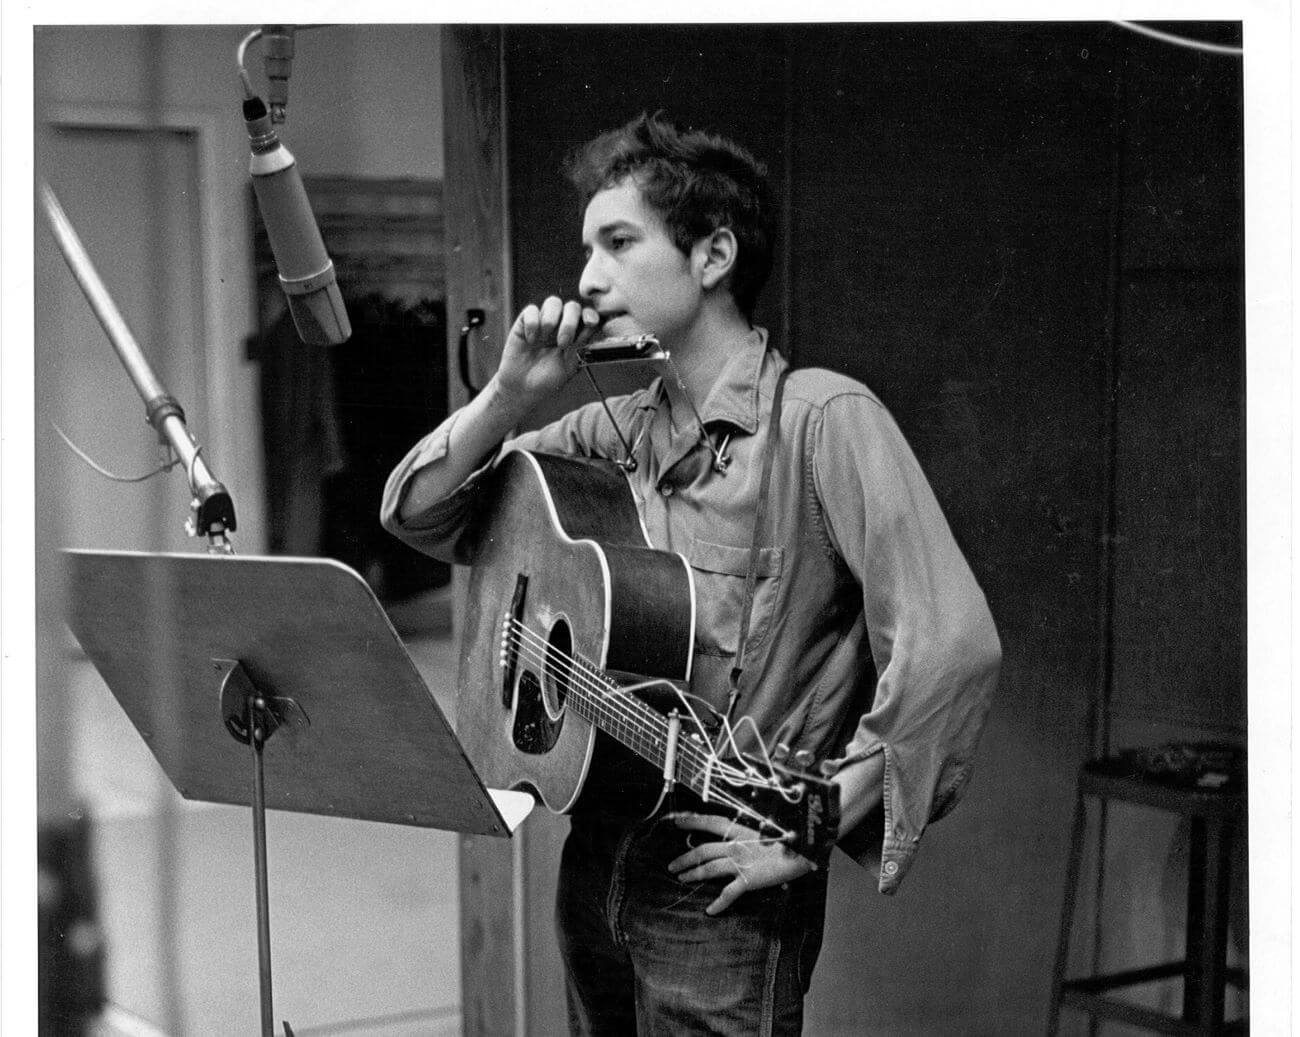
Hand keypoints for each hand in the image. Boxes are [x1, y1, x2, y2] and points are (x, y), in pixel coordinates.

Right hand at [493, 296, 599, 409]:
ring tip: (544, 339)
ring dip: (551, 319)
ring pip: (553, 302)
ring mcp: (543, 322)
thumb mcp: (569, 367)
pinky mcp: (524, 323)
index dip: (591, 315)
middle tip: (562, 343)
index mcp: (576, 336)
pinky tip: (530, 340)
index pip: (587, 317)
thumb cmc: (547, 380)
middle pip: (572, 306)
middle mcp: (561, 326)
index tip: (590, 323)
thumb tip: (594, 328)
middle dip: (570, 322)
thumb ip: (580, 347)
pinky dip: (532, 324)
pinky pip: (531, 310)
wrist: (522, 389)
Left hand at [667, 812, 817, 915]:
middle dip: (685, 857)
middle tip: (671, 865)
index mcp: (742, 830)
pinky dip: (718, 904)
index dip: (693, 821)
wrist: (804, 851)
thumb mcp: (769, 831)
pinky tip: (709, 911)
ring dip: (693, 874)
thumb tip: (742, 837)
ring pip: (709, 868)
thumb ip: (753, 835)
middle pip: (703, 849)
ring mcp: (742, 862)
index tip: (677, 820)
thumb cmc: (790, 840)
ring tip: (681, 879)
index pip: (712, 822)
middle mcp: (737, 845)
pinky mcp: (749, 880)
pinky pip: (728, 893)